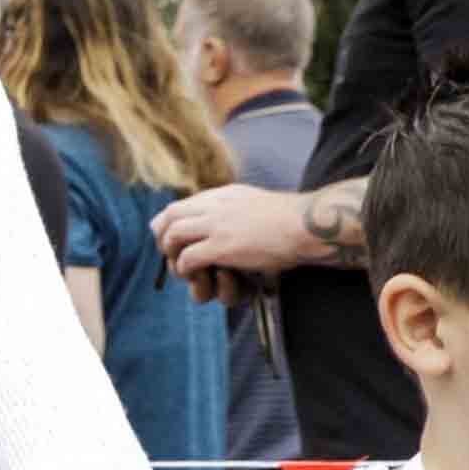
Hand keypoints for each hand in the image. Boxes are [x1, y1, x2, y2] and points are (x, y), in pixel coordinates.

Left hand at [151, 185, 323, 292]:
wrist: (306, 224)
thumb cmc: (291, 220)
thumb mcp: (256, 204)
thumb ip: (235, 209)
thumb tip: (226, 221)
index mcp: (224, 195)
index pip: (181, 204)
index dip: (169, 223)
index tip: (169, 237)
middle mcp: (215, 205)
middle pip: (168, 215)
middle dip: (161, 237)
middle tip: (167, 254)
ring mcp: (216, 225)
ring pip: (172, 236)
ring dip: (171, 254)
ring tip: (180, 267)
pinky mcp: (221, 246)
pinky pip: (188, 258)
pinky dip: (185, 268)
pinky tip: (194, 274)